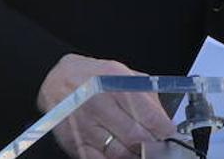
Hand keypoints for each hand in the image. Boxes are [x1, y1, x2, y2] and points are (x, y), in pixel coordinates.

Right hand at [36, 53, 174, 157]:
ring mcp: (85, 125)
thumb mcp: (121, 73)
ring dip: (134, 154)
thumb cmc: (91, 76)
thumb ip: (145, 93)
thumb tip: (163, 117)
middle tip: (156, 143)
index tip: (168, 133)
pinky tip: (120, 153)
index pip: (148, 115)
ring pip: (119, 153)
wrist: (55, 80)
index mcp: (115, 84)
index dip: (164, 129)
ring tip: (138, 148)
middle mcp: (99, 104)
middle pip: (135, 137)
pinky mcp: (74, 141)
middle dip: (151, 144)